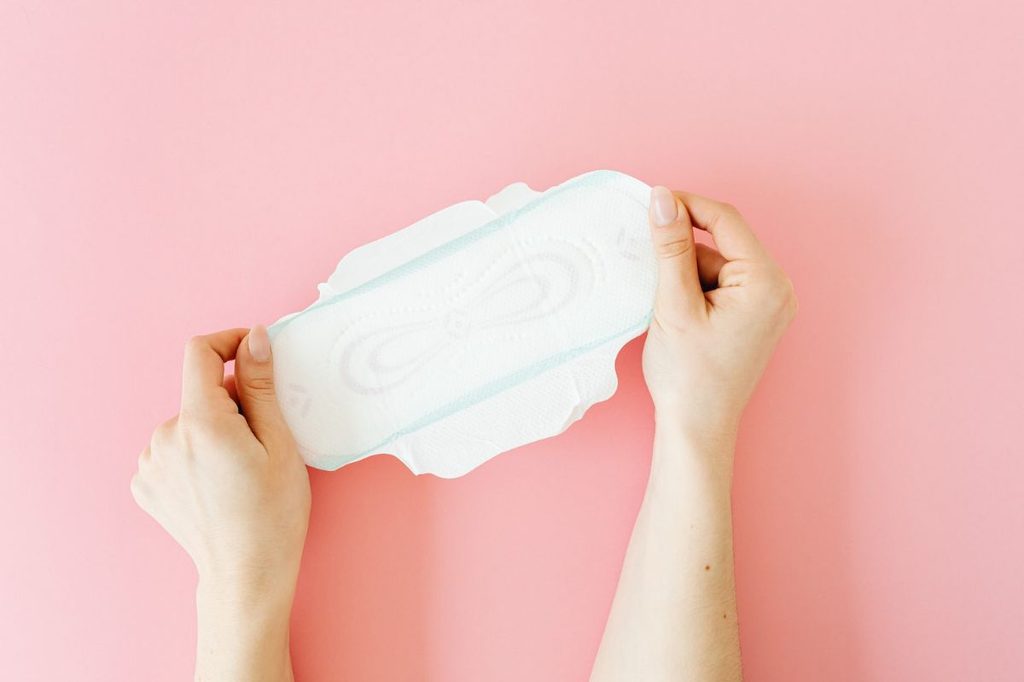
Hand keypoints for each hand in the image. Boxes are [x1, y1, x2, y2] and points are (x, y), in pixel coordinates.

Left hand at [131, 326, 308, 680]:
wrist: (246, 574)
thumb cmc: (273, 513)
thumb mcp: (279, 444)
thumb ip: (260, 386)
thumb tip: (253, 338)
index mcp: (201, 423)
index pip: (200, 352)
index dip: (228, 342)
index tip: (252, 352)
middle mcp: (164, 438)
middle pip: (198, 394)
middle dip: (230, 403)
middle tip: (260, 440)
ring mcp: (149, 463)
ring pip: (186, 422)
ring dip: (211, 430)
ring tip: (237, 470)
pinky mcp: (144, 484)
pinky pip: (171, 449)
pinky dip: (193, 455)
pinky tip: (215, 484)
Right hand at [642, 186, 796, 440]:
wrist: (697, 427)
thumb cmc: (689, 376)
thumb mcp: (674, 304)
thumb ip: (670, 247)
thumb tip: (664, 198)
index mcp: (766, 282)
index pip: (724, 220)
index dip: (686, 206)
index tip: (651, 203)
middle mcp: (777, 289)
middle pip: (720, 244)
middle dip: (682, 254)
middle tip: (652, 278)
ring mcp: (768, 305)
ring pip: (716, 265)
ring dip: (684, 276)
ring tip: (667, 312)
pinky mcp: (754, 317)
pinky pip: (721, 285)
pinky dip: (693, 291)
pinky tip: (677, 316)